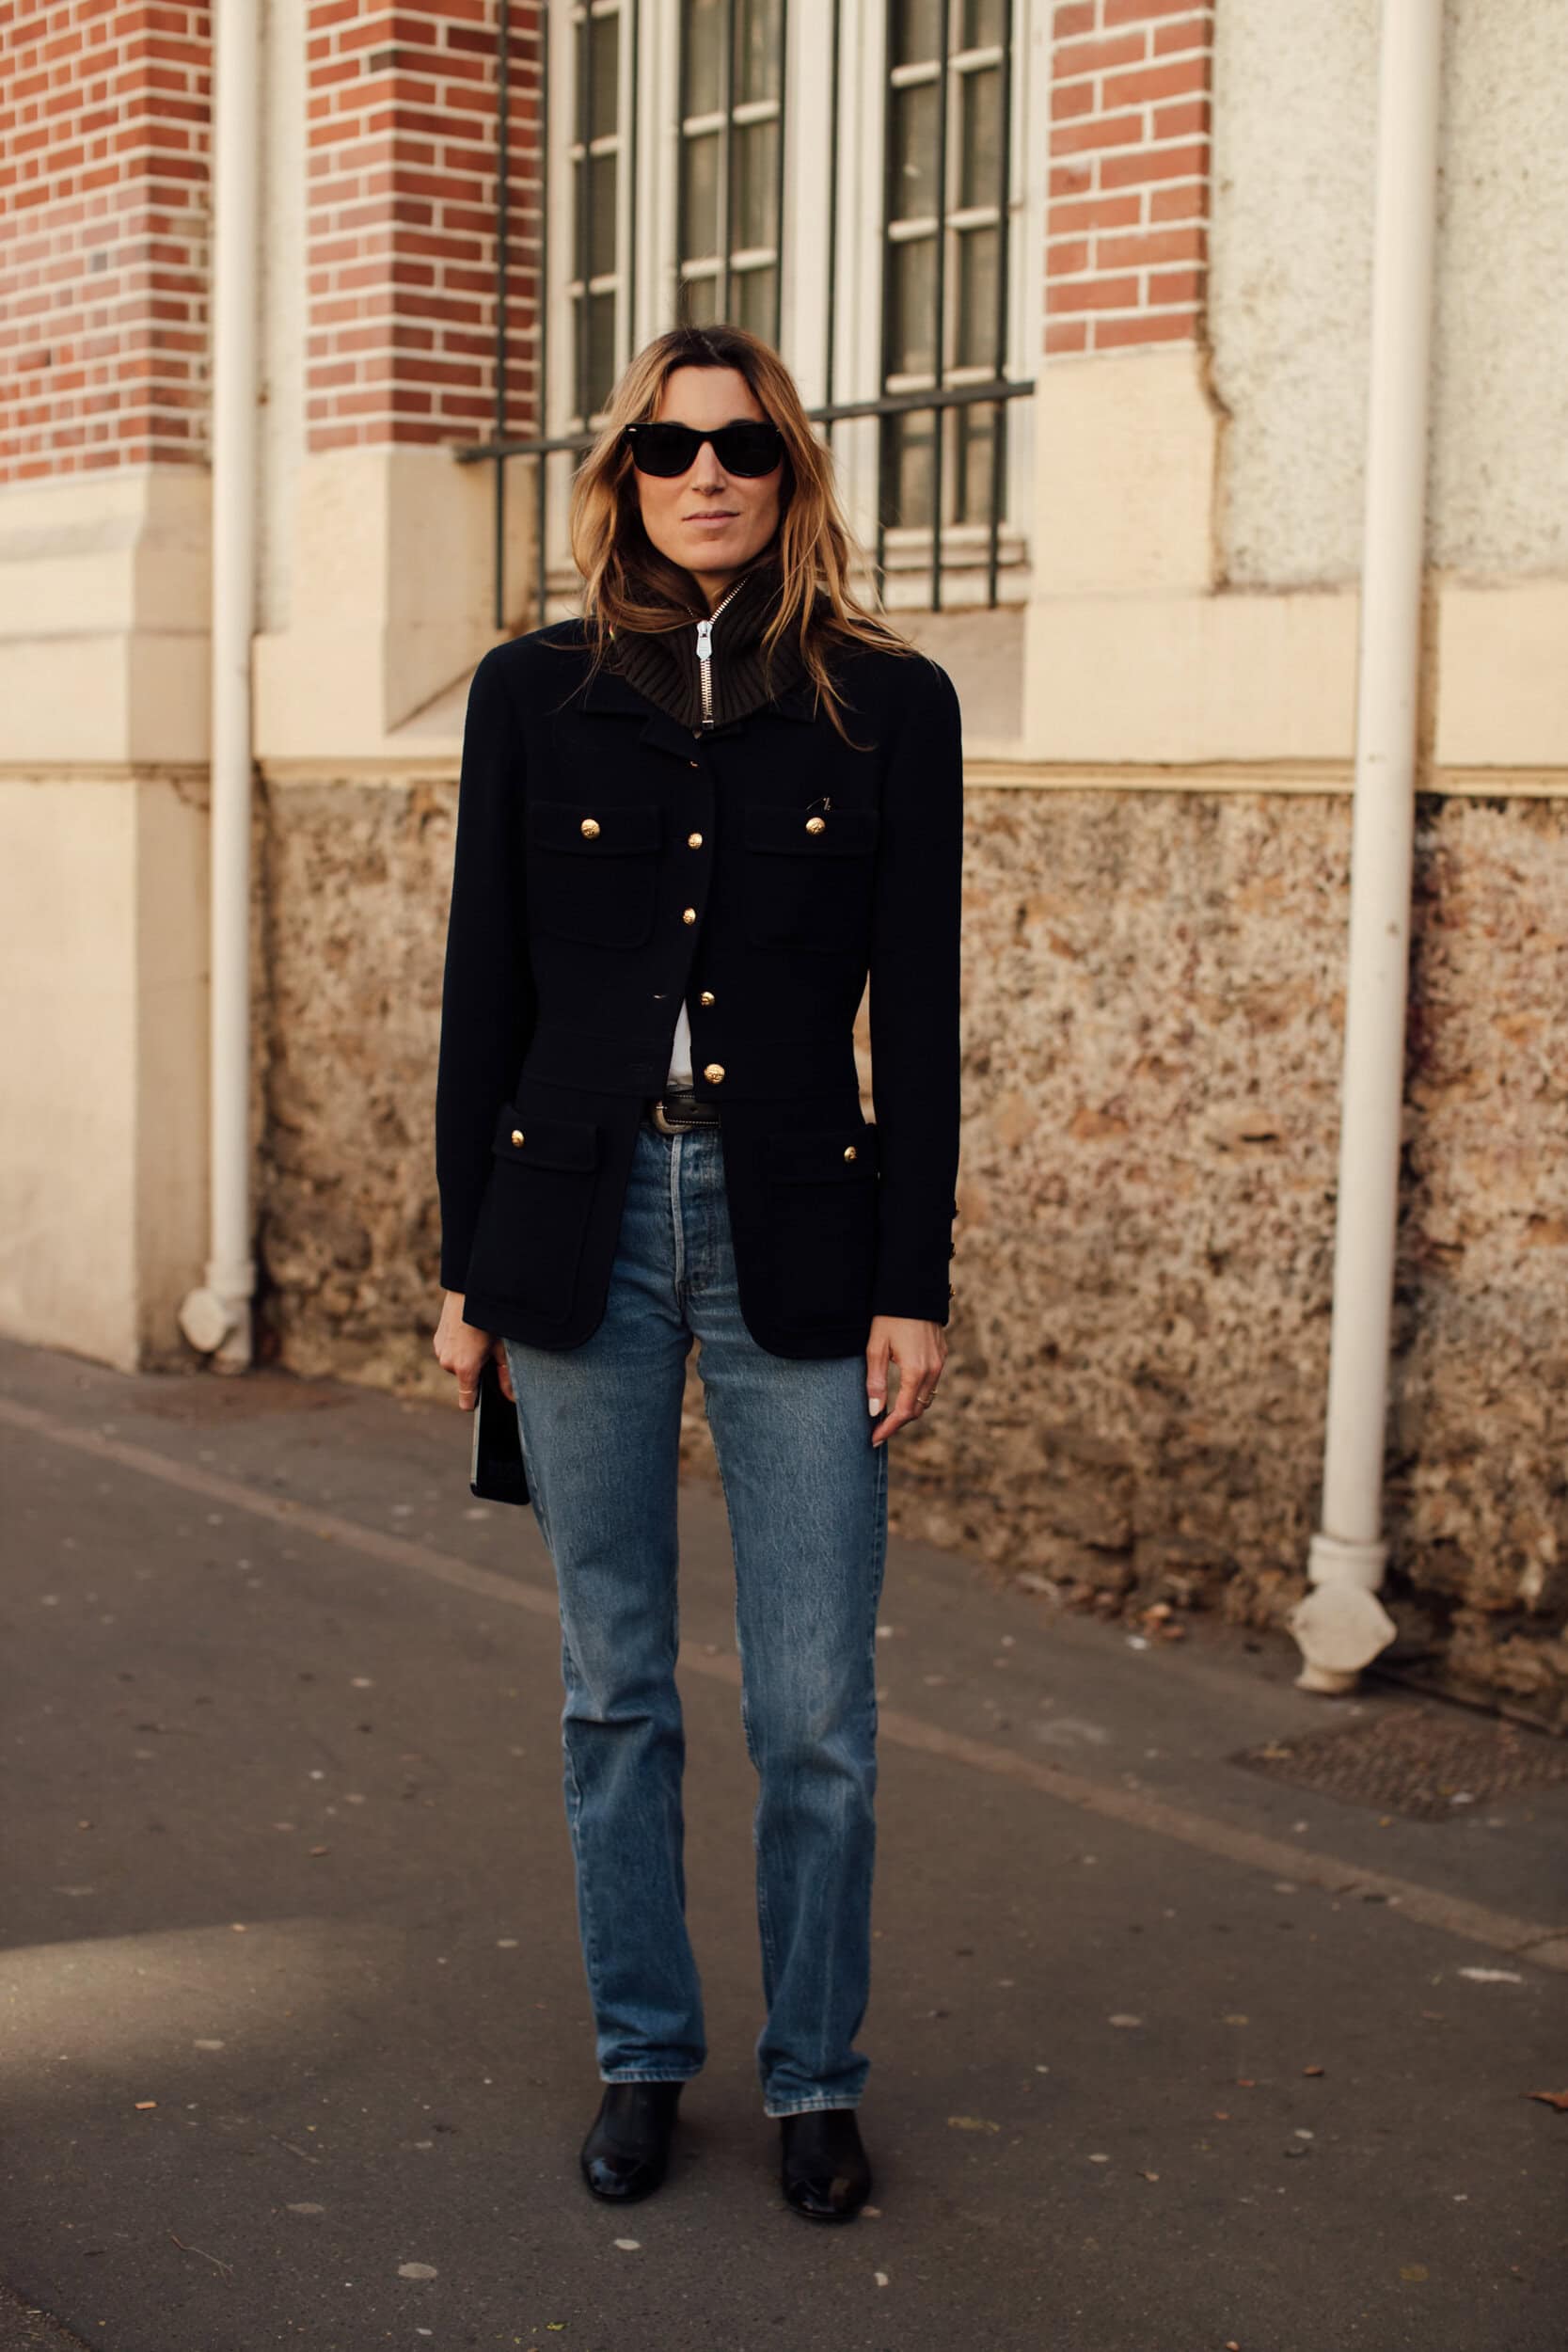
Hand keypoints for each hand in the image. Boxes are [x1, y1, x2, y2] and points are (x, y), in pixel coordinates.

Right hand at [433, 1291, 514, 1410]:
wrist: (467, 1289)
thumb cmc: (488, 1318)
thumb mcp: (503, 1347)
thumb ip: (506, 1375)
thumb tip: (511, 1397)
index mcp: (464, 1368)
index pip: (466, 1400)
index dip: (477, 1402)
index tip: (485, 1399)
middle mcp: (447, 1362)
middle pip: (465, 1379)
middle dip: (477, 1371)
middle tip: (491, 1352)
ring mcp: (440, 1350)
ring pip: (457, 1365)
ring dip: (467, 1358)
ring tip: (480, 1339)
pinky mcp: (437, 1340)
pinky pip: (450, 1352)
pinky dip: (460, 1348)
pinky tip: (470, 1332)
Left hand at [866, 1315, 946, 1446]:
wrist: (913, 1289)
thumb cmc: (889, 1317)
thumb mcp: (876, 1347)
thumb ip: (875, 1381)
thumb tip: (874, 1411)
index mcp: (915, 1371)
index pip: (902, 1412)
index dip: (888, 1429)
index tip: (873, 1439)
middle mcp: (932, 1370)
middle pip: (916, 1410)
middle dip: (898, 1423)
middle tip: (878, 1430)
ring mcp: (939, 1363)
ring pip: (926, 1398)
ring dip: (908, 1410)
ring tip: (888, 1415)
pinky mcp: (941, 1355)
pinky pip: (931, 1384)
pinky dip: (917, 1395)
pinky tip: (902, 1393)